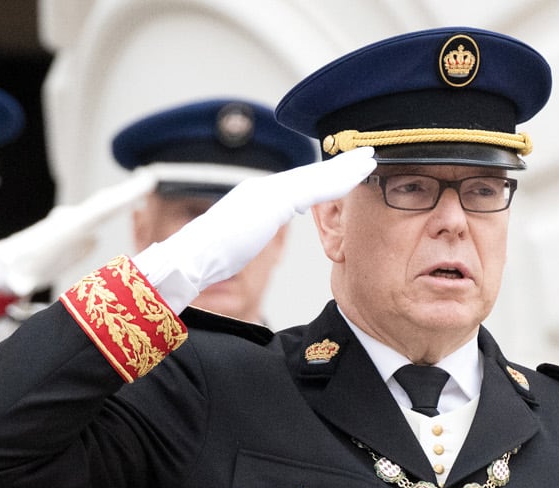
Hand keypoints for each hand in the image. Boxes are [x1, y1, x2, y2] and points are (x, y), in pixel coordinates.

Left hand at [0, 172, 157, 297]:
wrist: (8, 266)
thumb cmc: (15, 272)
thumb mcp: (18, 278)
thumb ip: (20, 282)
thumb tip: (18, 286)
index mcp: (66, 228)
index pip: (99, 210)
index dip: (122, 199)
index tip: (143, 185)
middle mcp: (72, 221)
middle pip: (104, 203)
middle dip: (127, 192)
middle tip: (150, 179)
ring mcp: (76, 225)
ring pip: (104, 206)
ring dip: (125, 197)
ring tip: (147, 186)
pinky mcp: (78, 233)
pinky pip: (102, 216)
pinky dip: (117, 208)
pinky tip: (133, 205)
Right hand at [134, 147, 376, 310]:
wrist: (188, 259)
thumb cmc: (204, 260)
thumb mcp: (232, 245)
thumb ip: (246, 234)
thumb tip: (246, 238)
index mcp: (254, 198)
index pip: (295, 185)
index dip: (322, 177)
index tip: (343, 172)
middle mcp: (262, 188)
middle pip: (308, 174)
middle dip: (338, 166)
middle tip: (365, 156)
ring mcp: (267, 191)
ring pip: (315, 176)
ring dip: (345, 167)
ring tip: (370, 159)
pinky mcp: (273, 199)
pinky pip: (314, 187)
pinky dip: (338, 180)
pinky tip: (358, 175)